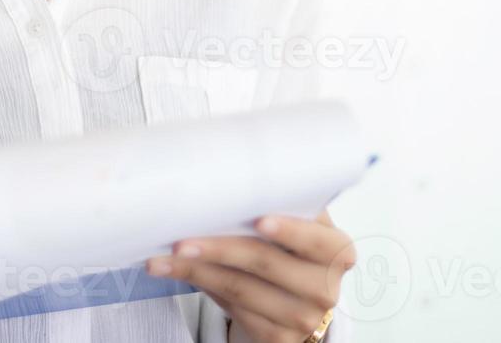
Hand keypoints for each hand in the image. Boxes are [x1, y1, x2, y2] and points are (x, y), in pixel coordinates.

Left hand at [144, 208, 355, 342]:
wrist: (294, 297)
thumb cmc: (289, 246)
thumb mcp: (299, 224)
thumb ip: (283, 202)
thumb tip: (229, 173)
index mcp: (337, 251)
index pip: (315, 239)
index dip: (289, 229)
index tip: (258, 219)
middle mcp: (325, 288)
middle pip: (266, 263)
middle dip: (219, 248)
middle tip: (182, 240)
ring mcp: (302, 317)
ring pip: (240, 288)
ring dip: (196, 271)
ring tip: (163, 258)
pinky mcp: (277, 338)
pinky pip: (233, 309)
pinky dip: (200, 286)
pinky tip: (177, 274)